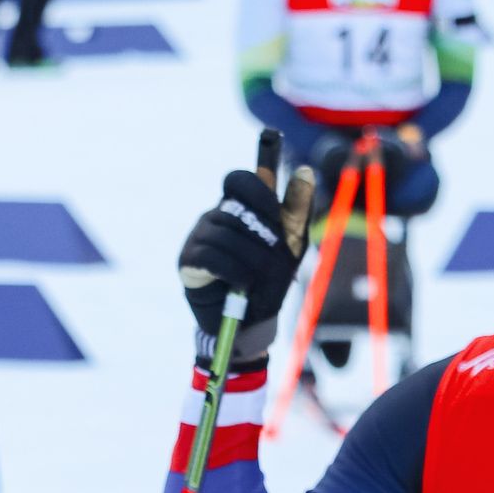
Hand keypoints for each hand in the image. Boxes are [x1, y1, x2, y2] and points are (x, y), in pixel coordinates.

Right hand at [179, 130, 315, 368]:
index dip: (257, 189)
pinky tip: (243, 284)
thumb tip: (305, 170)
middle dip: (262, 234)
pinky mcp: (188, 263)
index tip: (276, 212)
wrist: (252, 322)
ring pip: (224, 234)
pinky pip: (211, 257)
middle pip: (234, 209)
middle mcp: (213, 217)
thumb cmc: (269, 279)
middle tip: (277, 256)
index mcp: (238, 208)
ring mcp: (197, 238)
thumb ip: (297, 209)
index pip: (238, 179)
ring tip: (261, 278)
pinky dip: (233, 270)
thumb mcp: (291, 244)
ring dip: (251, 257)